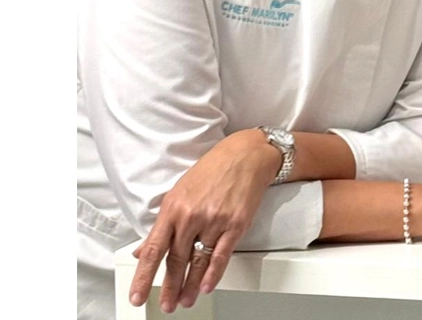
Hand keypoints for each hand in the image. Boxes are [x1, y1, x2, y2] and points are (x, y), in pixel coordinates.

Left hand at [130, 129, 278, 311]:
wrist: (246, 156)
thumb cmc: (213, 170)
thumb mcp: (179, 192)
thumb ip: (164, 224)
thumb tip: (145, 249)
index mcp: (173, 208)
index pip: (154, 249)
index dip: (143, 276)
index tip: (137, 295)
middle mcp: (192, 216)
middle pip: (176, 260)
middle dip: (169, 286)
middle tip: (166, 304)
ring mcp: (215, 220)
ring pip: (199, 261)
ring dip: (191, 285)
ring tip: (185, 300)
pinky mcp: (236, 224)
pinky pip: (222, 255)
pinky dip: (214, 274)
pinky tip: (207, 285)